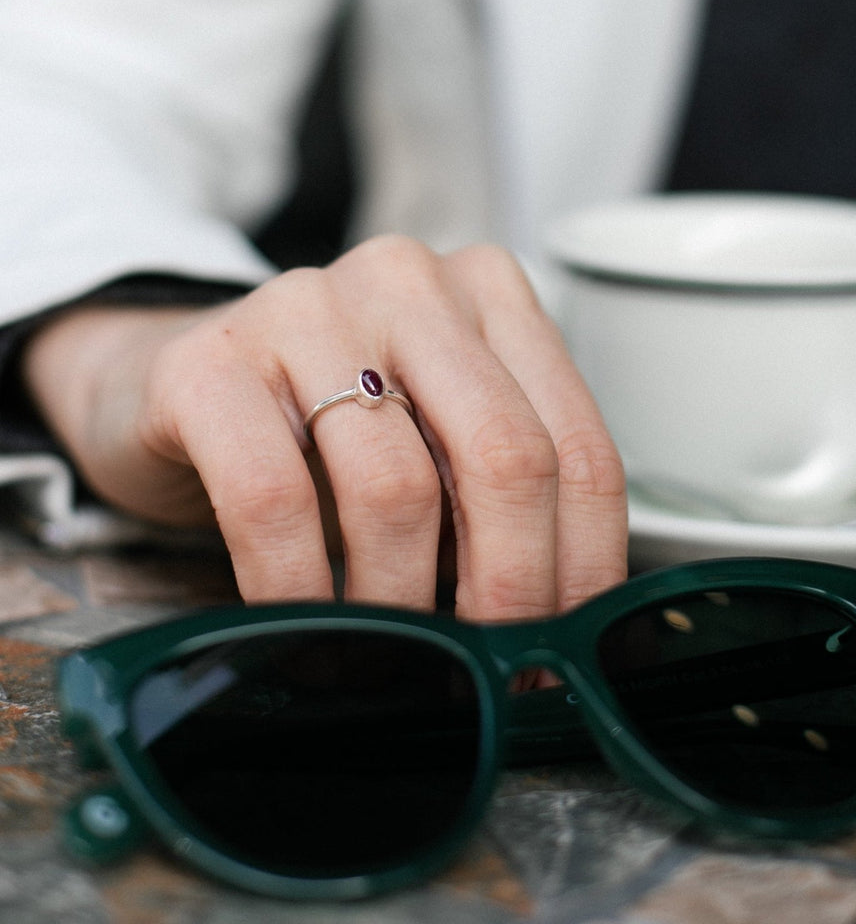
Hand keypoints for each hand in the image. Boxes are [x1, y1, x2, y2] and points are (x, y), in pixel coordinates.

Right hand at [22, 236, 627, 617]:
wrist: (175, 381)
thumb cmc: (324, 425)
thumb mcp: (432, 437)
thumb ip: (495, 496)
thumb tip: (553, 631)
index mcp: (488, 292)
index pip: (577, 440)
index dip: (585, 561)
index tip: (568, 644)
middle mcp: (408, 281)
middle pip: (505, 454)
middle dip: (511, 589)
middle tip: (493, 668)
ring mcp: (306, 307)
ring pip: (394, 485)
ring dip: (401, 605)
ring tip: (392, 655)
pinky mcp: (208, 360)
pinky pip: (272, 499)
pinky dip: (298, 590)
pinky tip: (303, 627)